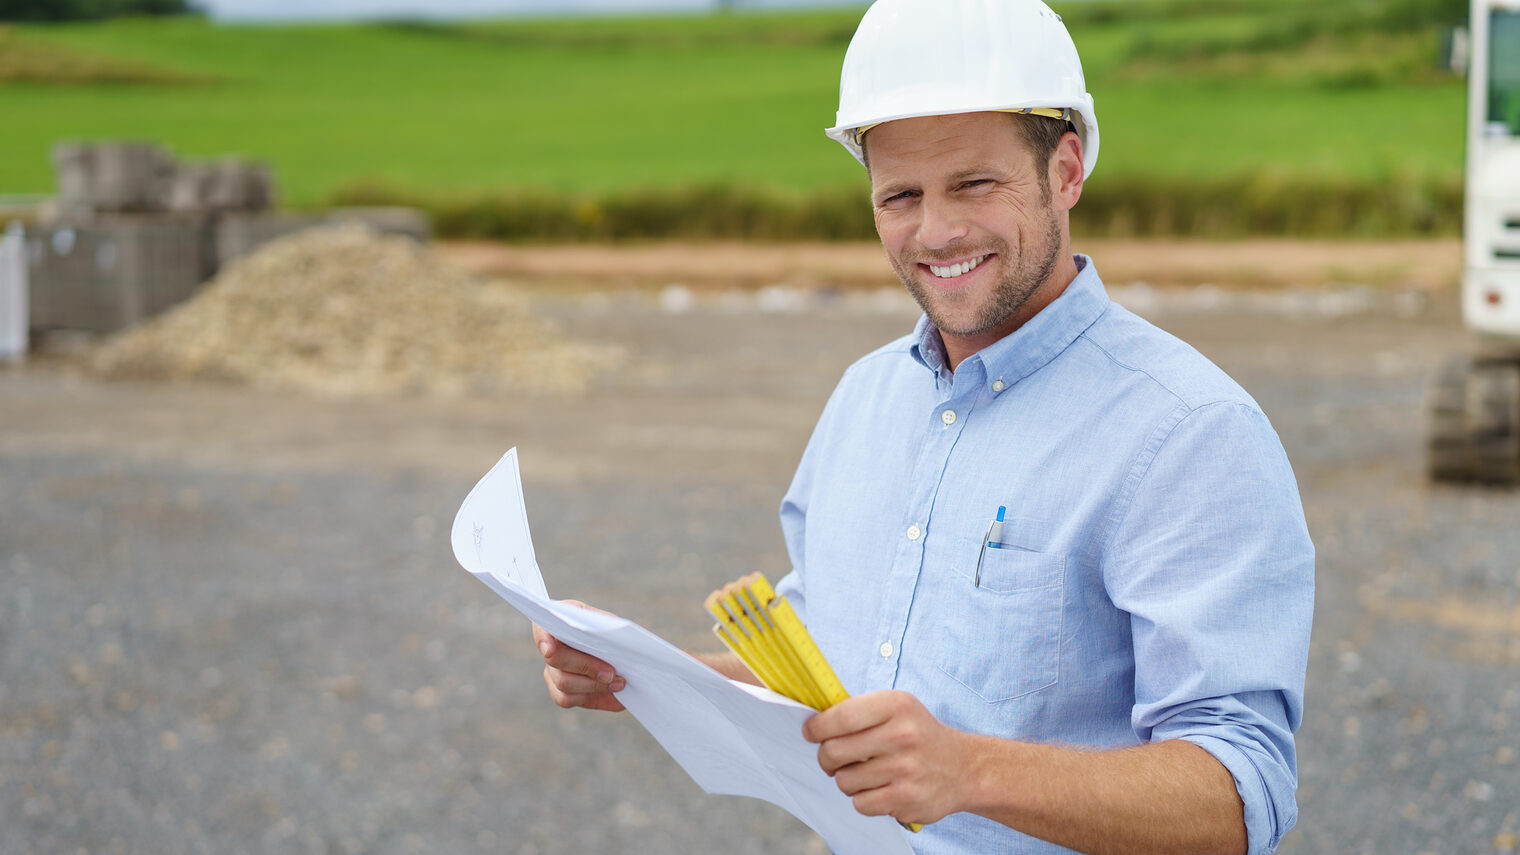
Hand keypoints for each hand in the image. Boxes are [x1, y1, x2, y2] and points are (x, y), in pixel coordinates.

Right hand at [532, 600, 625, 712]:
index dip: (543, 639)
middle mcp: (549, 647)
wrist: (614, 651)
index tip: (550, 650)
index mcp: (558, 622)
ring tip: (618, 683)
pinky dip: (594, 698)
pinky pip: (567, 699)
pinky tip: (615, 696)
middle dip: (586, 667)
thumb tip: (615, 639)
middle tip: (611, 673)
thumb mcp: (609, 623)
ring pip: (563, 684)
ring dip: (593, 686)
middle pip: (556, 660)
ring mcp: (552, 671)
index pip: (541, 628)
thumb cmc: (608, 630)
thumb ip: (608, 628)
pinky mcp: (559, 691)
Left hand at [802, 690, 969, 825]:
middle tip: (832, 758)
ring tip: (862, 773)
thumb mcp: (897, 707)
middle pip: (835, 751)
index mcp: (897, 706)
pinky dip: (863, 798)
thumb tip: (814, 724)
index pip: (842, 717)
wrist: (963, 768)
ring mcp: (906, 769)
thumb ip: (859, 711)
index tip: (810, 732)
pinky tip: (877, 788)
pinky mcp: (908, 799)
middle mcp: (903, 735)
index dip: (817, 727)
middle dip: (826, 757)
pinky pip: (861, 803)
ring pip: (844, 781)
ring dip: (846, 780)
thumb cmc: (918, 734)